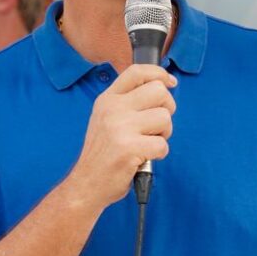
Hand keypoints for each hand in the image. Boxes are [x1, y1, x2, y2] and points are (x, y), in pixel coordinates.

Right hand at [69, 65, 175, 207]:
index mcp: (108, 99)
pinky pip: (162, 144)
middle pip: (159, 91)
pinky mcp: (128, 148)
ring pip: (165, 118)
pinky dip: (159, 154)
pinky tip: (144, 157)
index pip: (137, 72)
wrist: (86, 183)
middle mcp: (113, 109)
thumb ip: (129, 102)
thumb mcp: (107, 118)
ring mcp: (120, 128)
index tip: (170, 82)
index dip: (159, 73)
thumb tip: (163, 87)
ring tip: (147, 143)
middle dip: (167, 108)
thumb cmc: (103, 154)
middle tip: (157, 125)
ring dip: (163, 134)